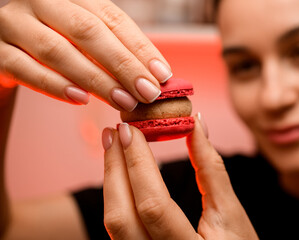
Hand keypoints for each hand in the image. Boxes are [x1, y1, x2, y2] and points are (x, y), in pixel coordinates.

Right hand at [0, 0, 171, 110]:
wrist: (5, 48)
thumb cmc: (54, 43)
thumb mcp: (83, 39)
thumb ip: (112, 51)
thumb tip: (152, 77)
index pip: (112, 18)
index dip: (139, 47)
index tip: (161, 75)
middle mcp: (42, 2)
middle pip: (88, 31)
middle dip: (123, 65)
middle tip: (148, 92)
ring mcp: (14, 23)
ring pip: (58, 50)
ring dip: (96, 79)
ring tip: (123, 101)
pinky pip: (24, 68)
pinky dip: (55, 85)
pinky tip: (80, 99)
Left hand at [101, 115, 258, 238]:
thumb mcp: (232, 213)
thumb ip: (212, 169)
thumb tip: (196, 125)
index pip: (153, 204)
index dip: (138, 164)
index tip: (131, 130)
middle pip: (121, 217)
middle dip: (114, 168)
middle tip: (115, 132)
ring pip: (114, 224)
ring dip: (111, 181)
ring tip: (113, 146)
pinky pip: (118, 228)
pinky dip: (117, 196)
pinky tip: (121, 174)